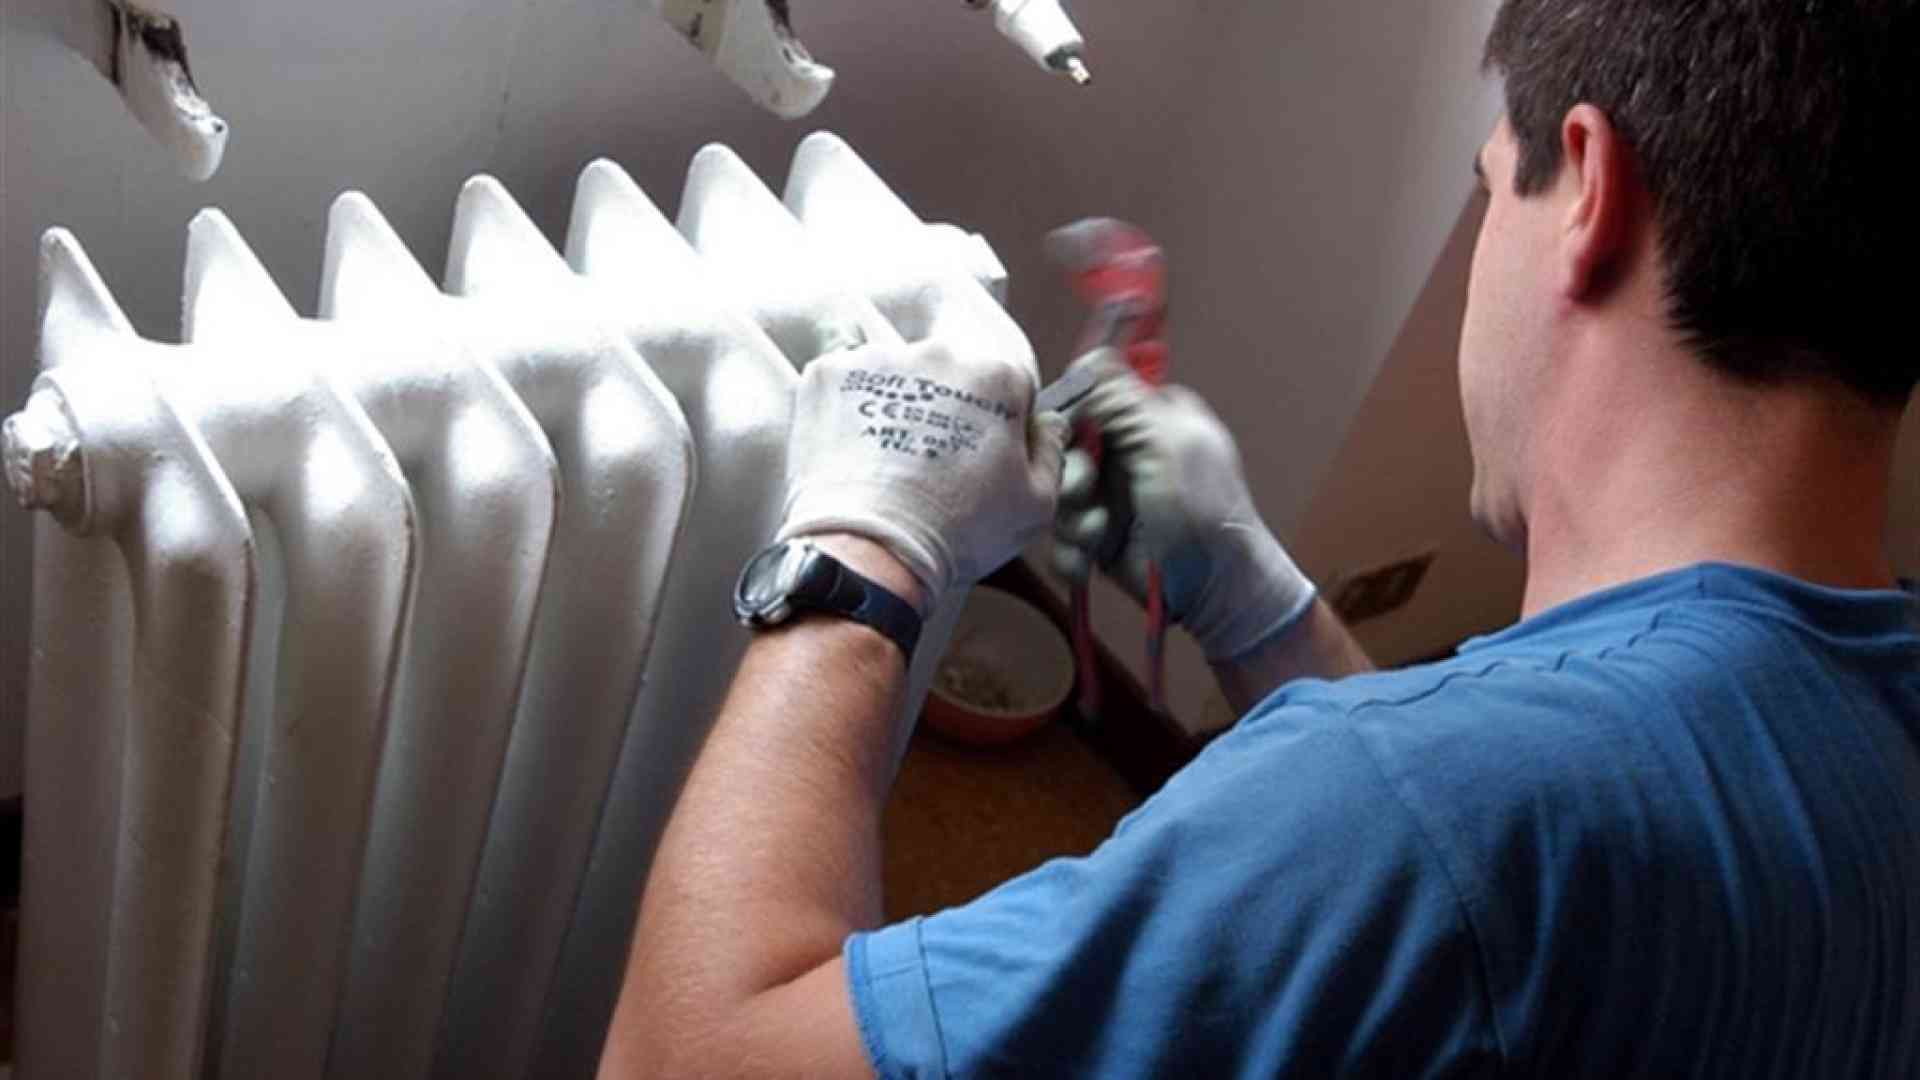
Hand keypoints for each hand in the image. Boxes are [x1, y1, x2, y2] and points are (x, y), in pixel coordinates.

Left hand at [779, 339, 1068, 598]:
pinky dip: (846, 411)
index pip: (1005, 385)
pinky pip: (845, 384)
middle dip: (943, 410)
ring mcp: (878, 359)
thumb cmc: (956, 532)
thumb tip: (1049, 422)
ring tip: (886, 464)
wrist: (868, 552)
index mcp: (995, 376)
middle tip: (929, 466)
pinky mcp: (827, 374)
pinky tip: (853, 453)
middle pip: (947, 375)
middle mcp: (937, 353)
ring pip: (894, 377)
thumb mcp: (1036, 504)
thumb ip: (1051, 450)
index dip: (995, 425)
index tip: (976, 457)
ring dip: (894, 408)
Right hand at [1052, 349, 1316, 661]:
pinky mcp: (1098, 538)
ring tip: (1098, 534)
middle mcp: (1127, 453)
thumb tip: (1091, 354)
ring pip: (1059, 493)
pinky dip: (1072, 551)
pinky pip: (1063, 536)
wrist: (1213, 589)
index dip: (1072, 412)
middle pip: (1066, 447)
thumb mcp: (1165, 444)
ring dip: (1074, 517)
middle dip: (1071, 475)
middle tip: (1085, 491)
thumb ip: (1124, 401)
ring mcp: (1111, 497)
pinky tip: (1089, 561)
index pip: (1093, 395)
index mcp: (1150, 418)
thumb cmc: (1203, 510)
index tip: (1067, 431)